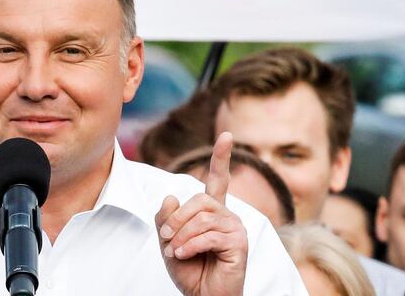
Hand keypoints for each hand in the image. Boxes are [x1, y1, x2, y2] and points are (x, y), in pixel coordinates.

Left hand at [155, 132, 247, 295]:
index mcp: (212, 211)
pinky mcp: (239, 244)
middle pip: (199, 200)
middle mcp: (227, 215)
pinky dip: (190, 245)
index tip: (226, 135)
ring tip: (175, 251)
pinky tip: (183, 254)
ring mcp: (235, 228)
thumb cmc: (189, 269)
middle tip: (165, 238)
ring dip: (181, 235)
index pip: (218, 179)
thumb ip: (166, 217)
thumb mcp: (168, 240)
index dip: (221, 157)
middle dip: (176, 218)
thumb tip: (171, 197)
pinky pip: (209, 235)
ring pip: (202, 218)